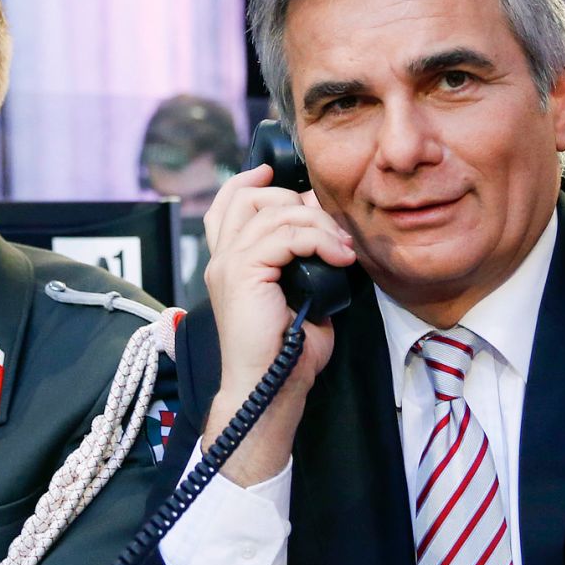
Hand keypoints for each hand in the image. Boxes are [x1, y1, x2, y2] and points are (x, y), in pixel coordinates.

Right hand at [200, 165, 355, 485]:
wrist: (268, 390)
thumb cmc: (286, 356)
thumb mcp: (299, 298)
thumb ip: (303, 263)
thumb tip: (328, 238)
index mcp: (229, 265)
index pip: (227, 205)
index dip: (250, 182)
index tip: (277, 173)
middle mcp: (221, 260)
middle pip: (249, 197)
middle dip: (297, 200)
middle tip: (331, 228)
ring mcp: (228, 265)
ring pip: (274, 212)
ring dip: (317, 223)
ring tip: (343, 248)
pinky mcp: (242, 274)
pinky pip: (285, 234)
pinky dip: (318, 240)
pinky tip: (339, 257)